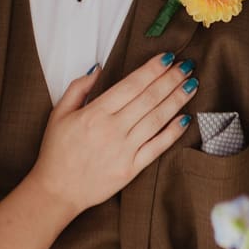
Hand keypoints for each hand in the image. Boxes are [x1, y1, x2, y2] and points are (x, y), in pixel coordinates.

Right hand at [34, 52, 193, 214]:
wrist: (57, 191)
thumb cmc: (57, 152)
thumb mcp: (59, 113)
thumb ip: (78, 88)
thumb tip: (99, 68)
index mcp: (95, 113)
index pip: (131, 85)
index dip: (152, 69)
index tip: (168, 58)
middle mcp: (112, 129)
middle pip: (149, 98)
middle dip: (170, 79)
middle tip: (187, 66)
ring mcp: (123, 150)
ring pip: (156, 119)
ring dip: (176, 100)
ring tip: (191, 84)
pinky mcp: (131, 169)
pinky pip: (157, 147)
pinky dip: (172, 132)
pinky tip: (185, 118)